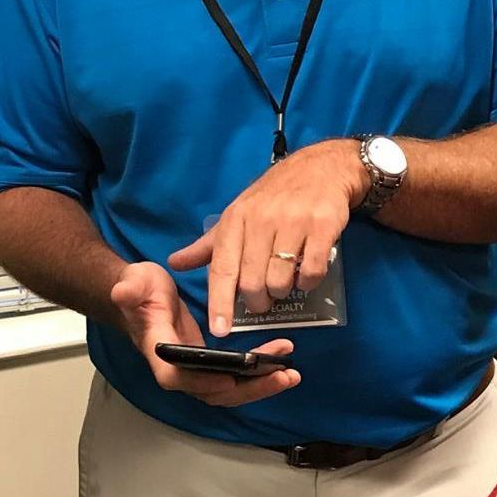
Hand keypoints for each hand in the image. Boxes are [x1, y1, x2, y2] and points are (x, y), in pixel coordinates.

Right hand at [111, 260, 298, 406]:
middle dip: (249, 388)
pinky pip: (235, 380)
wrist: (141, 296)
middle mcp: (178, 369)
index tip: (229, 375)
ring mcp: (195, 371)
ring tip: (290, 374)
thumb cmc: (139, 290)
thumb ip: (130, 289)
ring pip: (228, 390)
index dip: (201, 381)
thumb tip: (122, 292)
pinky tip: (281, 365)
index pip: (176, 377)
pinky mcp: (209, 366)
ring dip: (260, 385)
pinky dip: (258, 377)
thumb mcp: (135, 283)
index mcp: (159, 351)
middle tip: (282, 375)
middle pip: (213, 392)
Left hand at [168, 139, 366, 334]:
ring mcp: (293, 222)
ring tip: (285, 283)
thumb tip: (175, 264)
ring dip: (283, 292)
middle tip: (263, 302)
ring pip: (280, 280)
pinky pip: (312, 271)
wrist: (321, 167)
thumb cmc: (274, 196)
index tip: (220, 329)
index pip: (222, 268)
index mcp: (235, 220)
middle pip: (252, 281)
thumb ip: (208, 246)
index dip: (220, 302)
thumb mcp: (238, 215)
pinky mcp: (322, 226)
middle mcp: (261, 220)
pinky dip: (308, 282)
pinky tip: (306, 273)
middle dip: (257, 302)